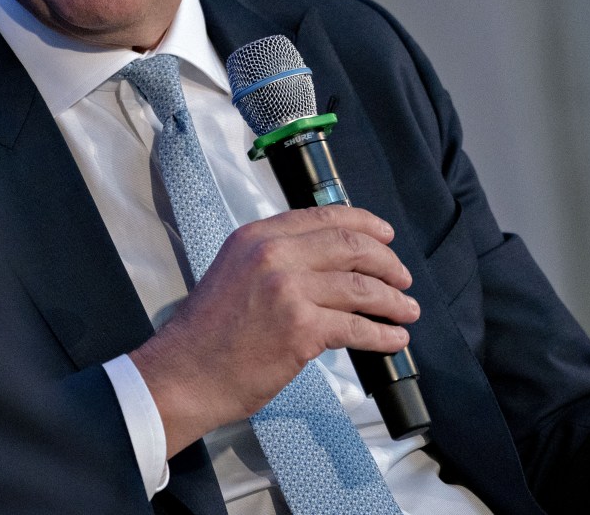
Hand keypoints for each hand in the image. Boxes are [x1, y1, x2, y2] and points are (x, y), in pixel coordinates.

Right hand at [129, 204, 418, 456]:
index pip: (325, 216)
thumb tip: (329, 262)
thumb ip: (276, 258)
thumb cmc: (208, 334)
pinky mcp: (301, 329)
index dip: (365, 225)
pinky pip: (357, 327)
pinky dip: (382, 334)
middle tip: (403, 278)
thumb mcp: (235, 272)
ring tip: (406, 310)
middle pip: (352, 246)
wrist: (183, 374)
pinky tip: (393, 339)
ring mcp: (289, 291)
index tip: (385, 236)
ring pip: (361, 287)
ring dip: (392, 300)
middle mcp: (274, 254)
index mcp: (258, 236)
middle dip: (387, 262)